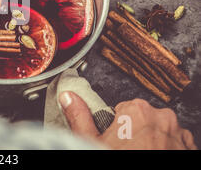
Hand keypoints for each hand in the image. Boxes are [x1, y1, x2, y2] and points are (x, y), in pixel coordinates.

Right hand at [59, 91, 196, 149]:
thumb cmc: (117, 159)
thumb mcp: (91, 141)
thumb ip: (80, 116)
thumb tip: (68, 98)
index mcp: (136, 110)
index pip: (122, 109)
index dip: (116, 127)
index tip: (115, 140)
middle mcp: (161, 118)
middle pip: (142, 119)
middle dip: (134, 133)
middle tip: (124, 150)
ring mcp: (178, 134)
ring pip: (160, 131)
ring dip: (152, 142)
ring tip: (139, 155)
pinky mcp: (188, 148)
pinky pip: (175, 144)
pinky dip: (166, 150)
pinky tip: (151, 156)